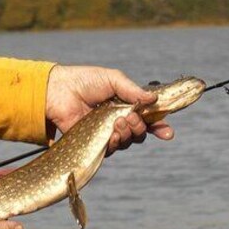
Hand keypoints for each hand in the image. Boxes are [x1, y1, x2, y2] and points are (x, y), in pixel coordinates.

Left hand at [45, 65, 173, 154]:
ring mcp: (107, 133)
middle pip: (140, 133)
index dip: (160, 127)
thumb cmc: (84, 81)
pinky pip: (114, 149)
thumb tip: (153, 100)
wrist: (60, 91)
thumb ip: (133, 90)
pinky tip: (113, 132)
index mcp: (125, 105)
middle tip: (131, 118)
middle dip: (142, 127)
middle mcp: (118, 120)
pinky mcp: (95, 142)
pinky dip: (117, 141)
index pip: (147, 118)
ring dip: (129, 133)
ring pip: (129, 142)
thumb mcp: (113, 79)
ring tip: (119, 122)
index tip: (168, 133)